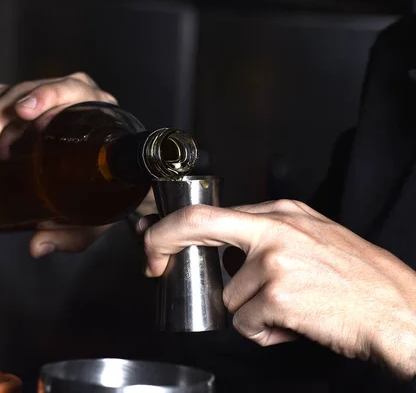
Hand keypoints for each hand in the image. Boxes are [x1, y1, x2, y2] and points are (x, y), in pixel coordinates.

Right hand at [0, 73, 155, 256]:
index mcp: (97, 114)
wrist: (111, 180)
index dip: (47, 96)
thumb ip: (72, 234)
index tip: (24, 113)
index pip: (72, 90)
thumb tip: (37, 246)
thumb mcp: (97, 215)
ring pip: (7, 93)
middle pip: (30, 90)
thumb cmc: (109, 194)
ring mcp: (47, 99)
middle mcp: (74, 98)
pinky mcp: (26, 105)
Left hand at [140, 199, 415, 378]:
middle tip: (153, 263)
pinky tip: (295, 324)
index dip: (173, 229)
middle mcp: (275, 230)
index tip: (155, 243)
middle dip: (162, 244)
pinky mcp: (279, 296)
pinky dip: (265, 332)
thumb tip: (228, 253)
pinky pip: (246, 324)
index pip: (209, 212)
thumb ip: (268, 238)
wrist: (398, 309)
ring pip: (228, 296)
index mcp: (281, 213)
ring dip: (251, 313)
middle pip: (198, 227)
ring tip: (289, 310)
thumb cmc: (359, 278)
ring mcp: (275, 262)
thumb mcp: (313, 237)